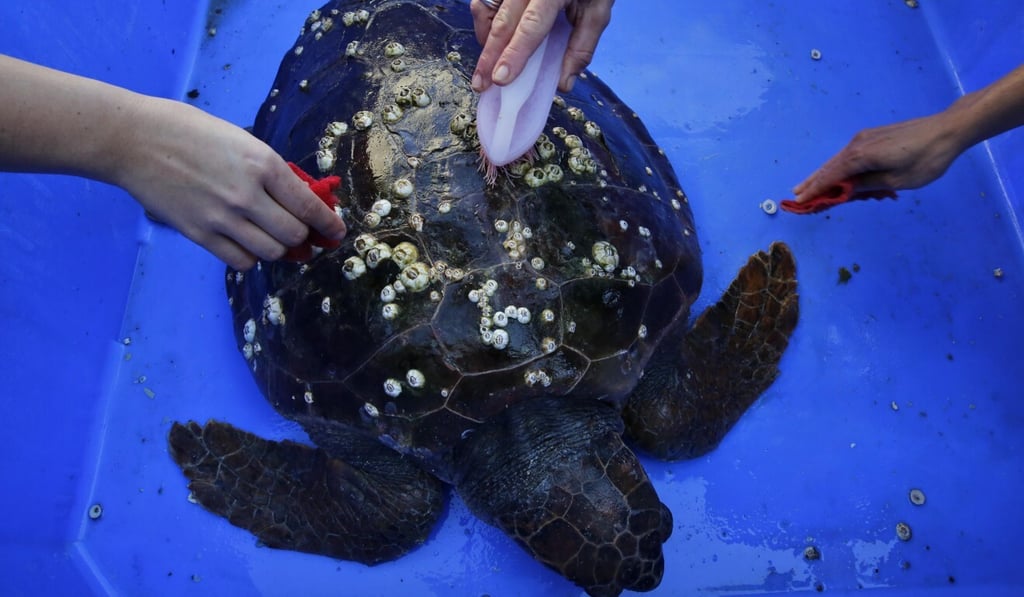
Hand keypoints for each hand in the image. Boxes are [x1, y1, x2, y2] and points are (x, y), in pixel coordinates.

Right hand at [112, 97, 346, 269]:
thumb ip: (272, 171)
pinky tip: (247, 245)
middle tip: (302, 234)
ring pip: (271, 252)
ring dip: (279, 248)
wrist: (134, 139)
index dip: (329, 225)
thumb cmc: (189, 131)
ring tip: (273, 238)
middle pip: (294, 235)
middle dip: (304, 237)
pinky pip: (241, 261)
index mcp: (263, 164)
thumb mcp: (242, 140)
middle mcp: (247, 195)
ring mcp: (222, 218)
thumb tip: (302, 198)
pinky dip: (251, 257)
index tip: (336, 232)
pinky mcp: (200, 234)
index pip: (310, 207)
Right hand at [470, 0, 613, 92]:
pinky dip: (485, 24)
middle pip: (502, 22)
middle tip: (480, 84)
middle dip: (489, 56)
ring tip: (487, 67)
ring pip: (487, 10)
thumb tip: (564, 83)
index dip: (514, 54)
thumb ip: (582, 47)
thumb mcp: (597, 12)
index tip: (500, 79)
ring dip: (485, 41)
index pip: (531, 26)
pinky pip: (485, 2)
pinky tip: (492, 41)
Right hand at [792, 112, 963, 202]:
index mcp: (862, 156)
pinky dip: (840, 166)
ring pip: (839, 159)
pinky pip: (850, 154)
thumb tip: (846, 190)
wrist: (948, 130)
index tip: (800, 202)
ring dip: (825, 173)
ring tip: (810, 185)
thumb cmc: (926, 160)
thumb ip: (868, 185)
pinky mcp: (873, 136)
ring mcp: (865, 138)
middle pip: (830, 166)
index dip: (816, 191)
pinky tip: (838, 174)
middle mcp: (857, 144)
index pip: (832, 177)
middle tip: (796, 194)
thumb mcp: (897, 181)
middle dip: (813, 181)